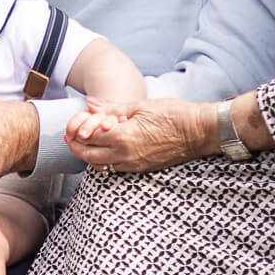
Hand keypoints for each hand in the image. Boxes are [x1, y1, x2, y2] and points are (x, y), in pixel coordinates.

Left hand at [66, 97, 206, 173]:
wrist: (199, 132)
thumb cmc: (173, 114)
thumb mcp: (140, 106)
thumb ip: (111, 108)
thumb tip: (90, 104)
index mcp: (122, 137)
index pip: (87, 138)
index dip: (77, 131)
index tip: (75, 125)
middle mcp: (125, 155)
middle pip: (88, 156)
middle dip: (77, 146)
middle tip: (74, 136)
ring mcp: (133, 165)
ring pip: (100, 165)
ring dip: (91, 154)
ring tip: (90, 141)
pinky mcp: (141, 170)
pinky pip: (114, 168)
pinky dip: (105, 160)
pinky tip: (107, 148)